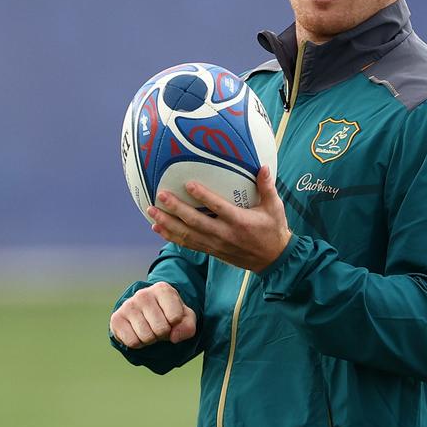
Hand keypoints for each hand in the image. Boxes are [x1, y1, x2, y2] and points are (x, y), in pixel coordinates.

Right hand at [109, 281, 196, 348]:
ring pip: (146, 337)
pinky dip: (138, 343)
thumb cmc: (169, 315)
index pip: (175, 317)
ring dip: (150, 339)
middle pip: (160, 329)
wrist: (146, 314)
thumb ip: (187, 327)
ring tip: (149, 329)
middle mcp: (143, 294)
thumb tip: (174, 337)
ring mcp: (128, 305)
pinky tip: (137, 332)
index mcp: (162, 289)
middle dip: (162, 333)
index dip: (175, 324)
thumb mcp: (184, 318)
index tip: (171, 318)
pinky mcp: (116, 318)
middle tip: (159, 326)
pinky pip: (132, 342)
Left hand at [148, 166, 291, 273]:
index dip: (203, 197)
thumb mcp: (275, 208)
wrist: (273, 260)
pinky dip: (172, 236)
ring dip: (168, 223)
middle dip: (176, 210)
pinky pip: (188, 244)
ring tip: (151, 212)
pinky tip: (158, 228)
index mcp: (239, 222)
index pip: (218, 208)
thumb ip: (267, 187)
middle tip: (160, 196)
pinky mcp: (211, 251)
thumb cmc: (273, 229)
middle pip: (196, 222)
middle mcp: (224, 234)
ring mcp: (216, 244)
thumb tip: (263, 166)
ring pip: (188, 235)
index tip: (188, 184)